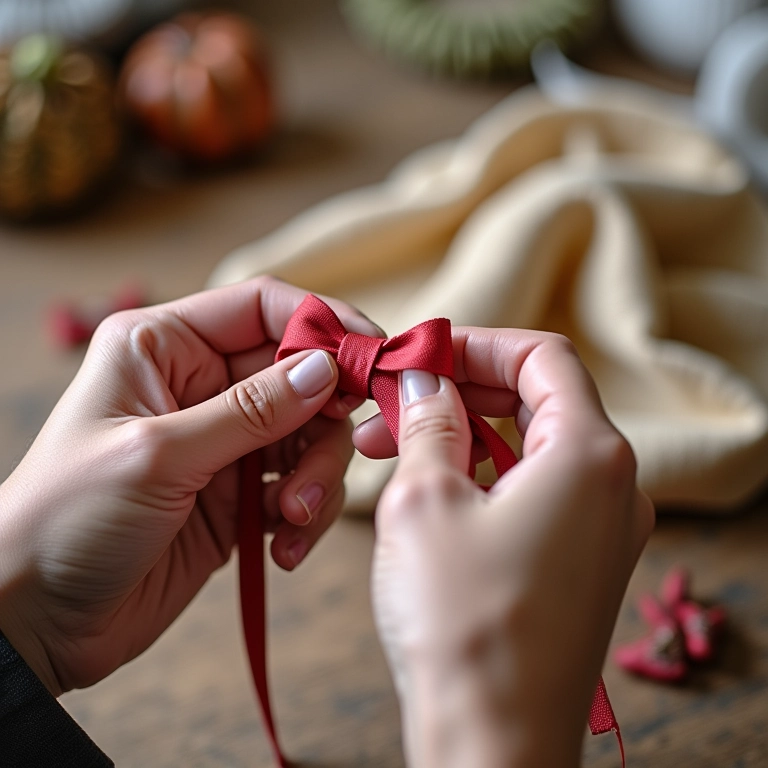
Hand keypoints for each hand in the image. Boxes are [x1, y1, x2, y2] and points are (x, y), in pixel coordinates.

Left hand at [0, 277, 378, 695]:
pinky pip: (298, 486)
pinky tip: (282, 548)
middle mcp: (198, 385)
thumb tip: (327, 366)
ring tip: (294, 519)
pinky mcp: (238, 495)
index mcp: (164, 347)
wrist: (36, 621)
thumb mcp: (159, 454)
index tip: (373, 353)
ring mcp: (222, 441)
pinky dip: (303, 514)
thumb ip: (251, 410)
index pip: (261, 308)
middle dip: (324, 419)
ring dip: (316, 476)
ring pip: (308, 434)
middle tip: (337, 457)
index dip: (322, 322)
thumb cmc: (67, 519)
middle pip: (298, 374)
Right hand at [355, 329, 653, 767]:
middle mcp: (613, 486)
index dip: (477, 344)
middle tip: (391, 403)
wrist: (491, 745)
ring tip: (391, 448)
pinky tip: (430, 489)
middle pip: (538, 400)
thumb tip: (421, 381)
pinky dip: (484, 477)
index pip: (542, 357)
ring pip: (531, 448)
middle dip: (460, 391)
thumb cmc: (461, 625)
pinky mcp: (582, 563)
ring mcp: (602, 529)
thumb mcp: (424, 500)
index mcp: (589, 454)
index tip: (421, 354)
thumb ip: (427, 423)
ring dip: (464, 435)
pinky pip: (535, 493)